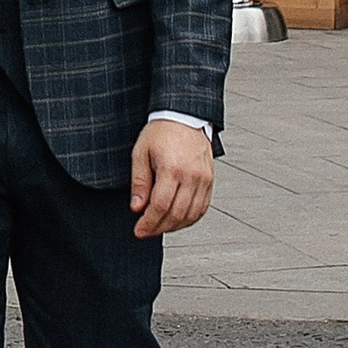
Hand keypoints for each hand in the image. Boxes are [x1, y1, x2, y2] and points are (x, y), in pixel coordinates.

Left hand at [131, 117, 214, 239]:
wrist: (184, 116)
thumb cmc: (162, 131)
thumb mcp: (141, 152)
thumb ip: (139, 182)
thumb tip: (137, 208)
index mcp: (172, 168)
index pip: (160, 206)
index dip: (148, 223)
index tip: (139, 230)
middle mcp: (192, 176)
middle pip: (176, 214)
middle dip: (159, 228)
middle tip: (146, 231)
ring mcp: (204, 179)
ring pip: (191, 215)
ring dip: (174, 226)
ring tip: (159, 226)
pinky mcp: (210, 180)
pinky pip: (202, 208)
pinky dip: (190, 219)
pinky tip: (177, 220)